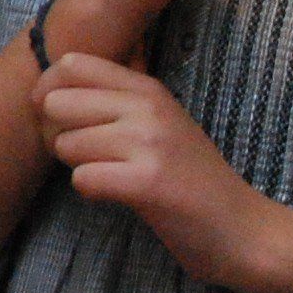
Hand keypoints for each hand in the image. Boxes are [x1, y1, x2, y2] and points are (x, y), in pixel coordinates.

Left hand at [35, 53, 287, 292]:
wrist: (241, 227)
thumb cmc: (193, 179)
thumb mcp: (162, 123)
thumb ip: (119, 101)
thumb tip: (54, 88)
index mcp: (149, 89)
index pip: (71, 65)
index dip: (50, 92)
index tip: (65, 121)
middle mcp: (148, 107)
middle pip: (57, 104)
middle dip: (59, 135)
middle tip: (87, 157)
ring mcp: (149, 143)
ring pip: (66, 144)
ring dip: (80, 167)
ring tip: (114, 177)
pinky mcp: (146, 182)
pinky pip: (83, 179)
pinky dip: (93, 193)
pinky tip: (120, 196)